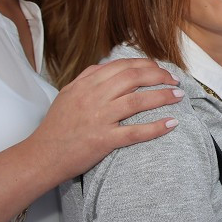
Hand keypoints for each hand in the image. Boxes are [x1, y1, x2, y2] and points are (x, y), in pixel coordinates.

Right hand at [28, 58, 183, 182]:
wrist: (42, 156)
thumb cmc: (56, 127)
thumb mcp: (68, 94)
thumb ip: (87, 77)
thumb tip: (107, 65)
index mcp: (87, 85)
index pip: (122, 66)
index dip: (146, 65)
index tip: (160, 69)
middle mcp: (94, 98)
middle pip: (134, 78)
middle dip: (159, 76)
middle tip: (175, 81)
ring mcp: (99, 119)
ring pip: (138, 101)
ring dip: (163, 97)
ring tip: (179, 96)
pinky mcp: (103, 140)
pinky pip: (135, 132)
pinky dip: (155, 127)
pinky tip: (171, 123)